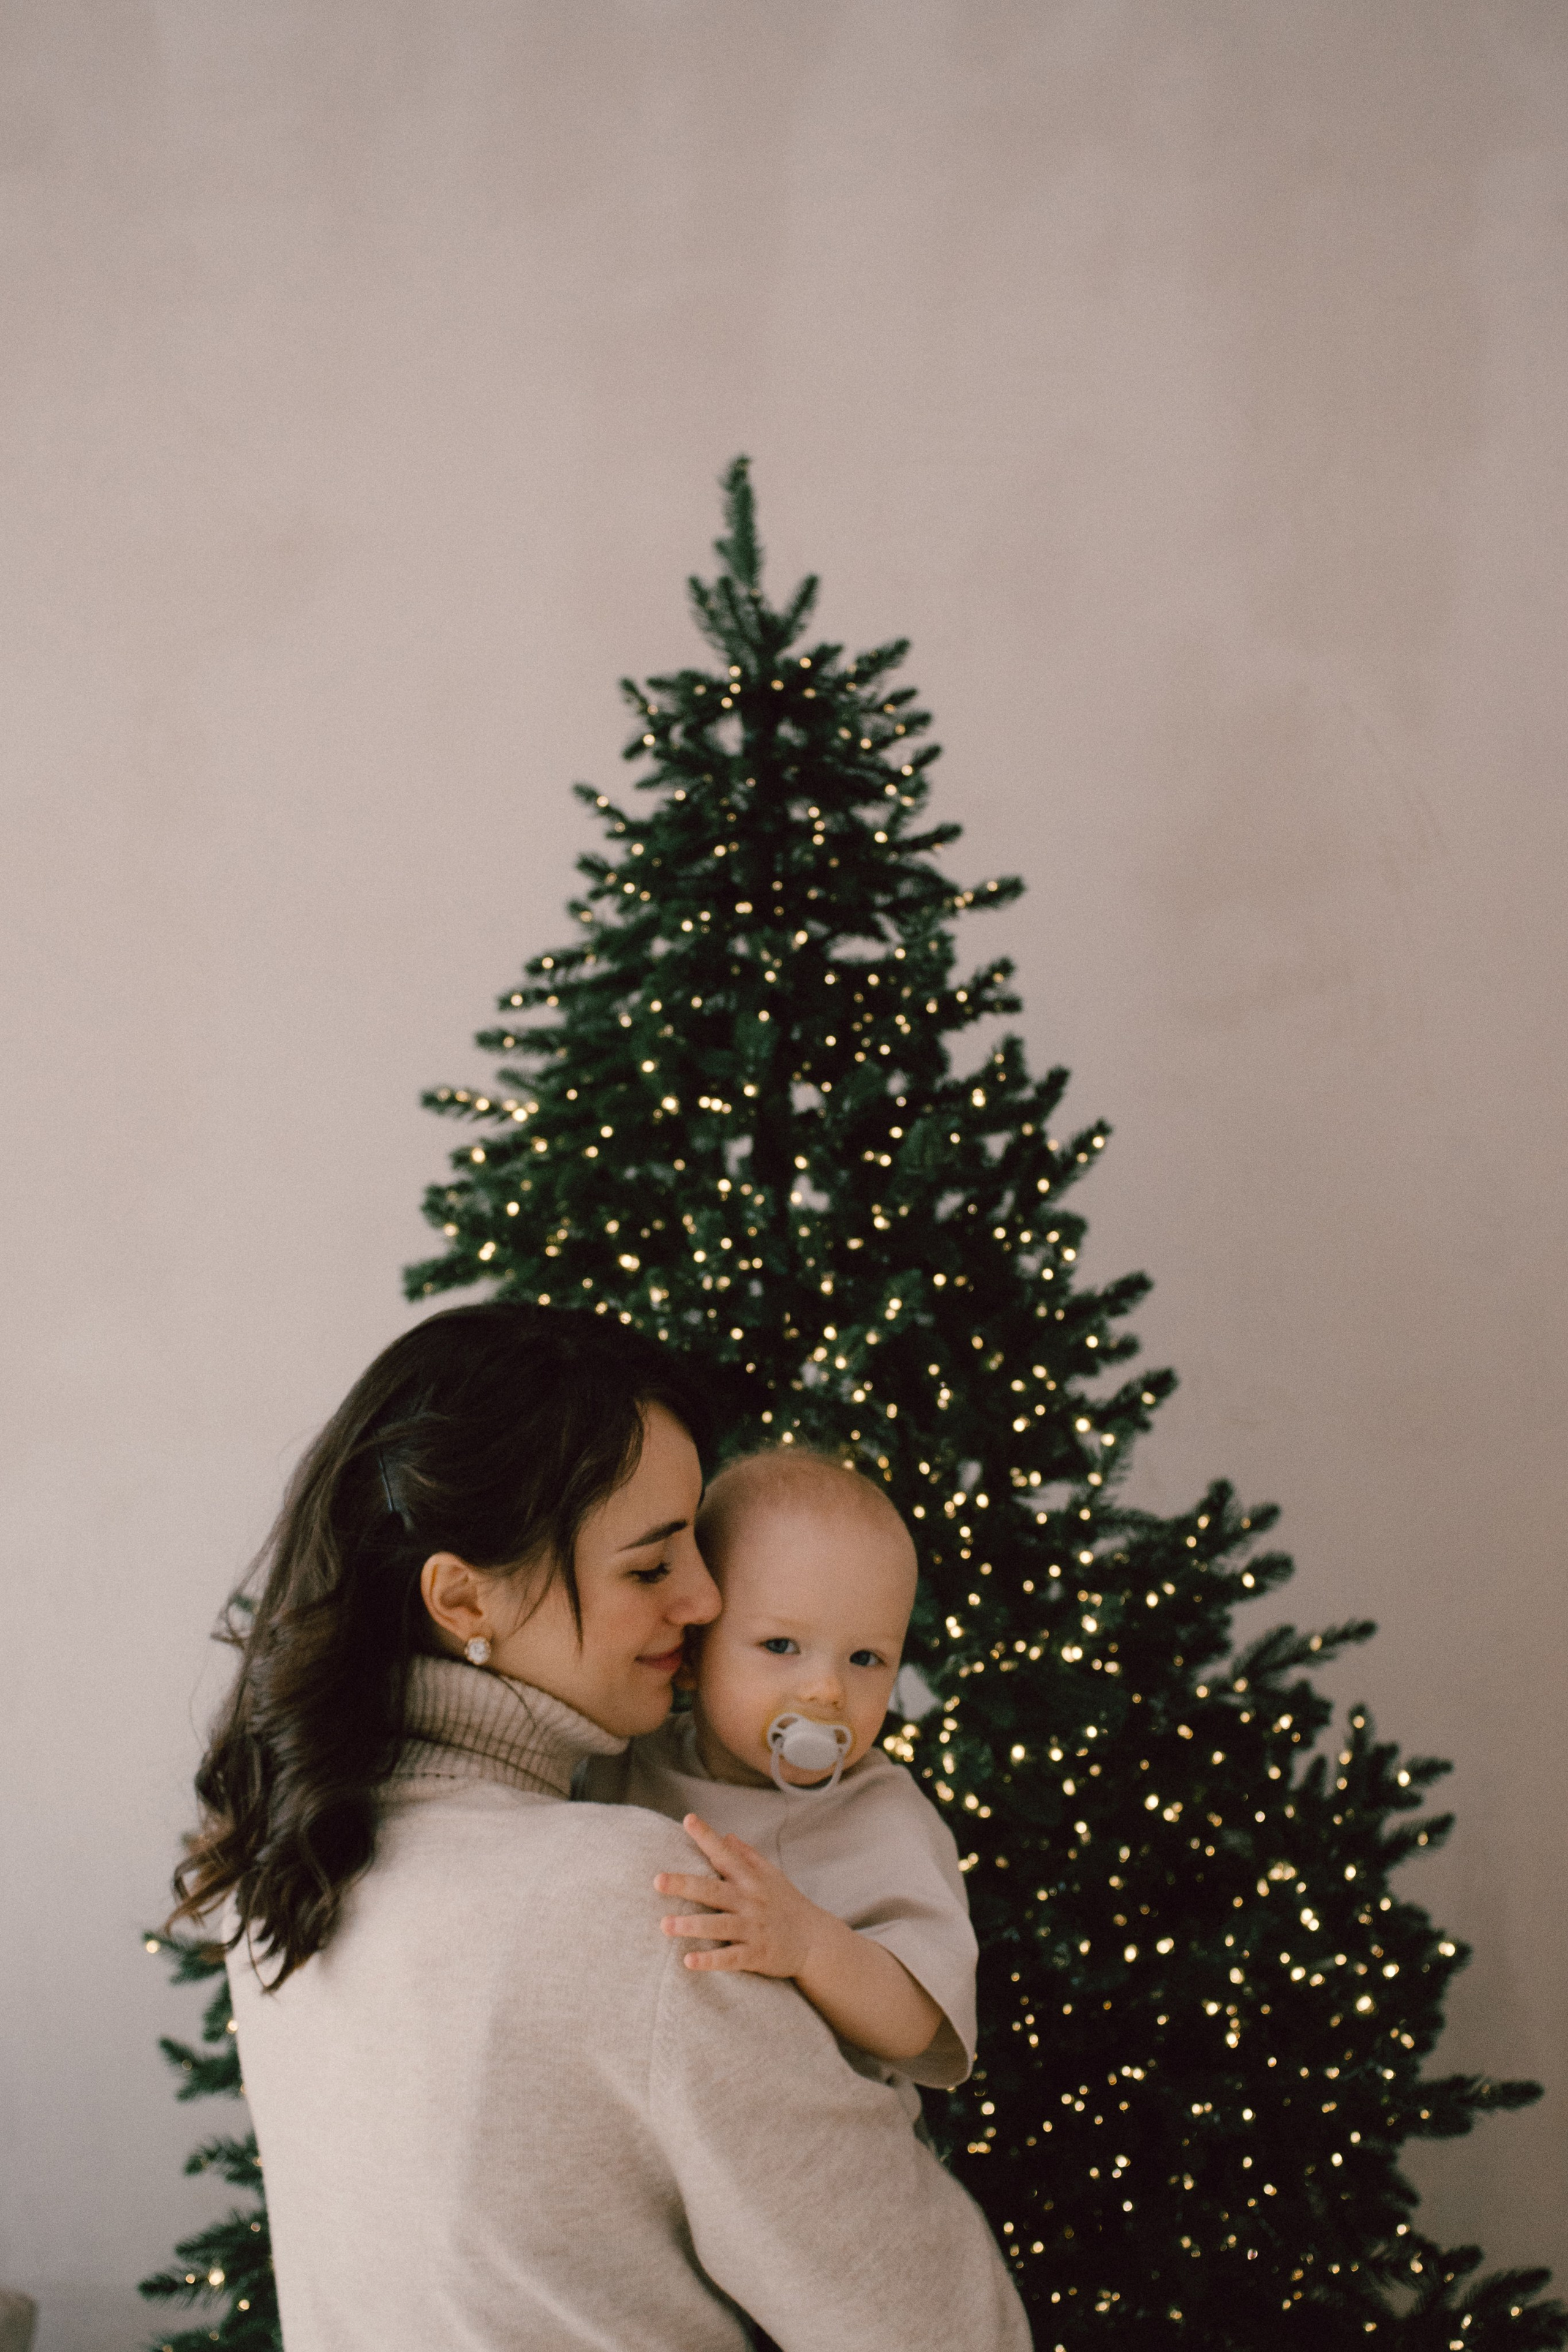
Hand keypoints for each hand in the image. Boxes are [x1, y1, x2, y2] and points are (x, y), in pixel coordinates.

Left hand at [654, 1812, 836, 1978]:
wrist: (815, 1941)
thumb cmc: (786, 1904)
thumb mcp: (772, 1875)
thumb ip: (747, 1856)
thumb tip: (725, 1835)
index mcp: (751, 1879)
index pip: (726, 1854)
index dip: (707, 1836)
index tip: (688, 1819)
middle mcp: (750, 1901)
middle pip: (713, 1891)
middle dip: (685, 1884)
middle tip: (657, 1880)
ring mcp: (753, 1928)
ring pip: (718, 1925)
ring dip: (692, 1925)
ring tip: (664, 1925)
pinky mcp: (756, 1955)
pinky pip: (730, 1958)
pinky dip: (710, 1960)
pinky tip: (688, 1960)